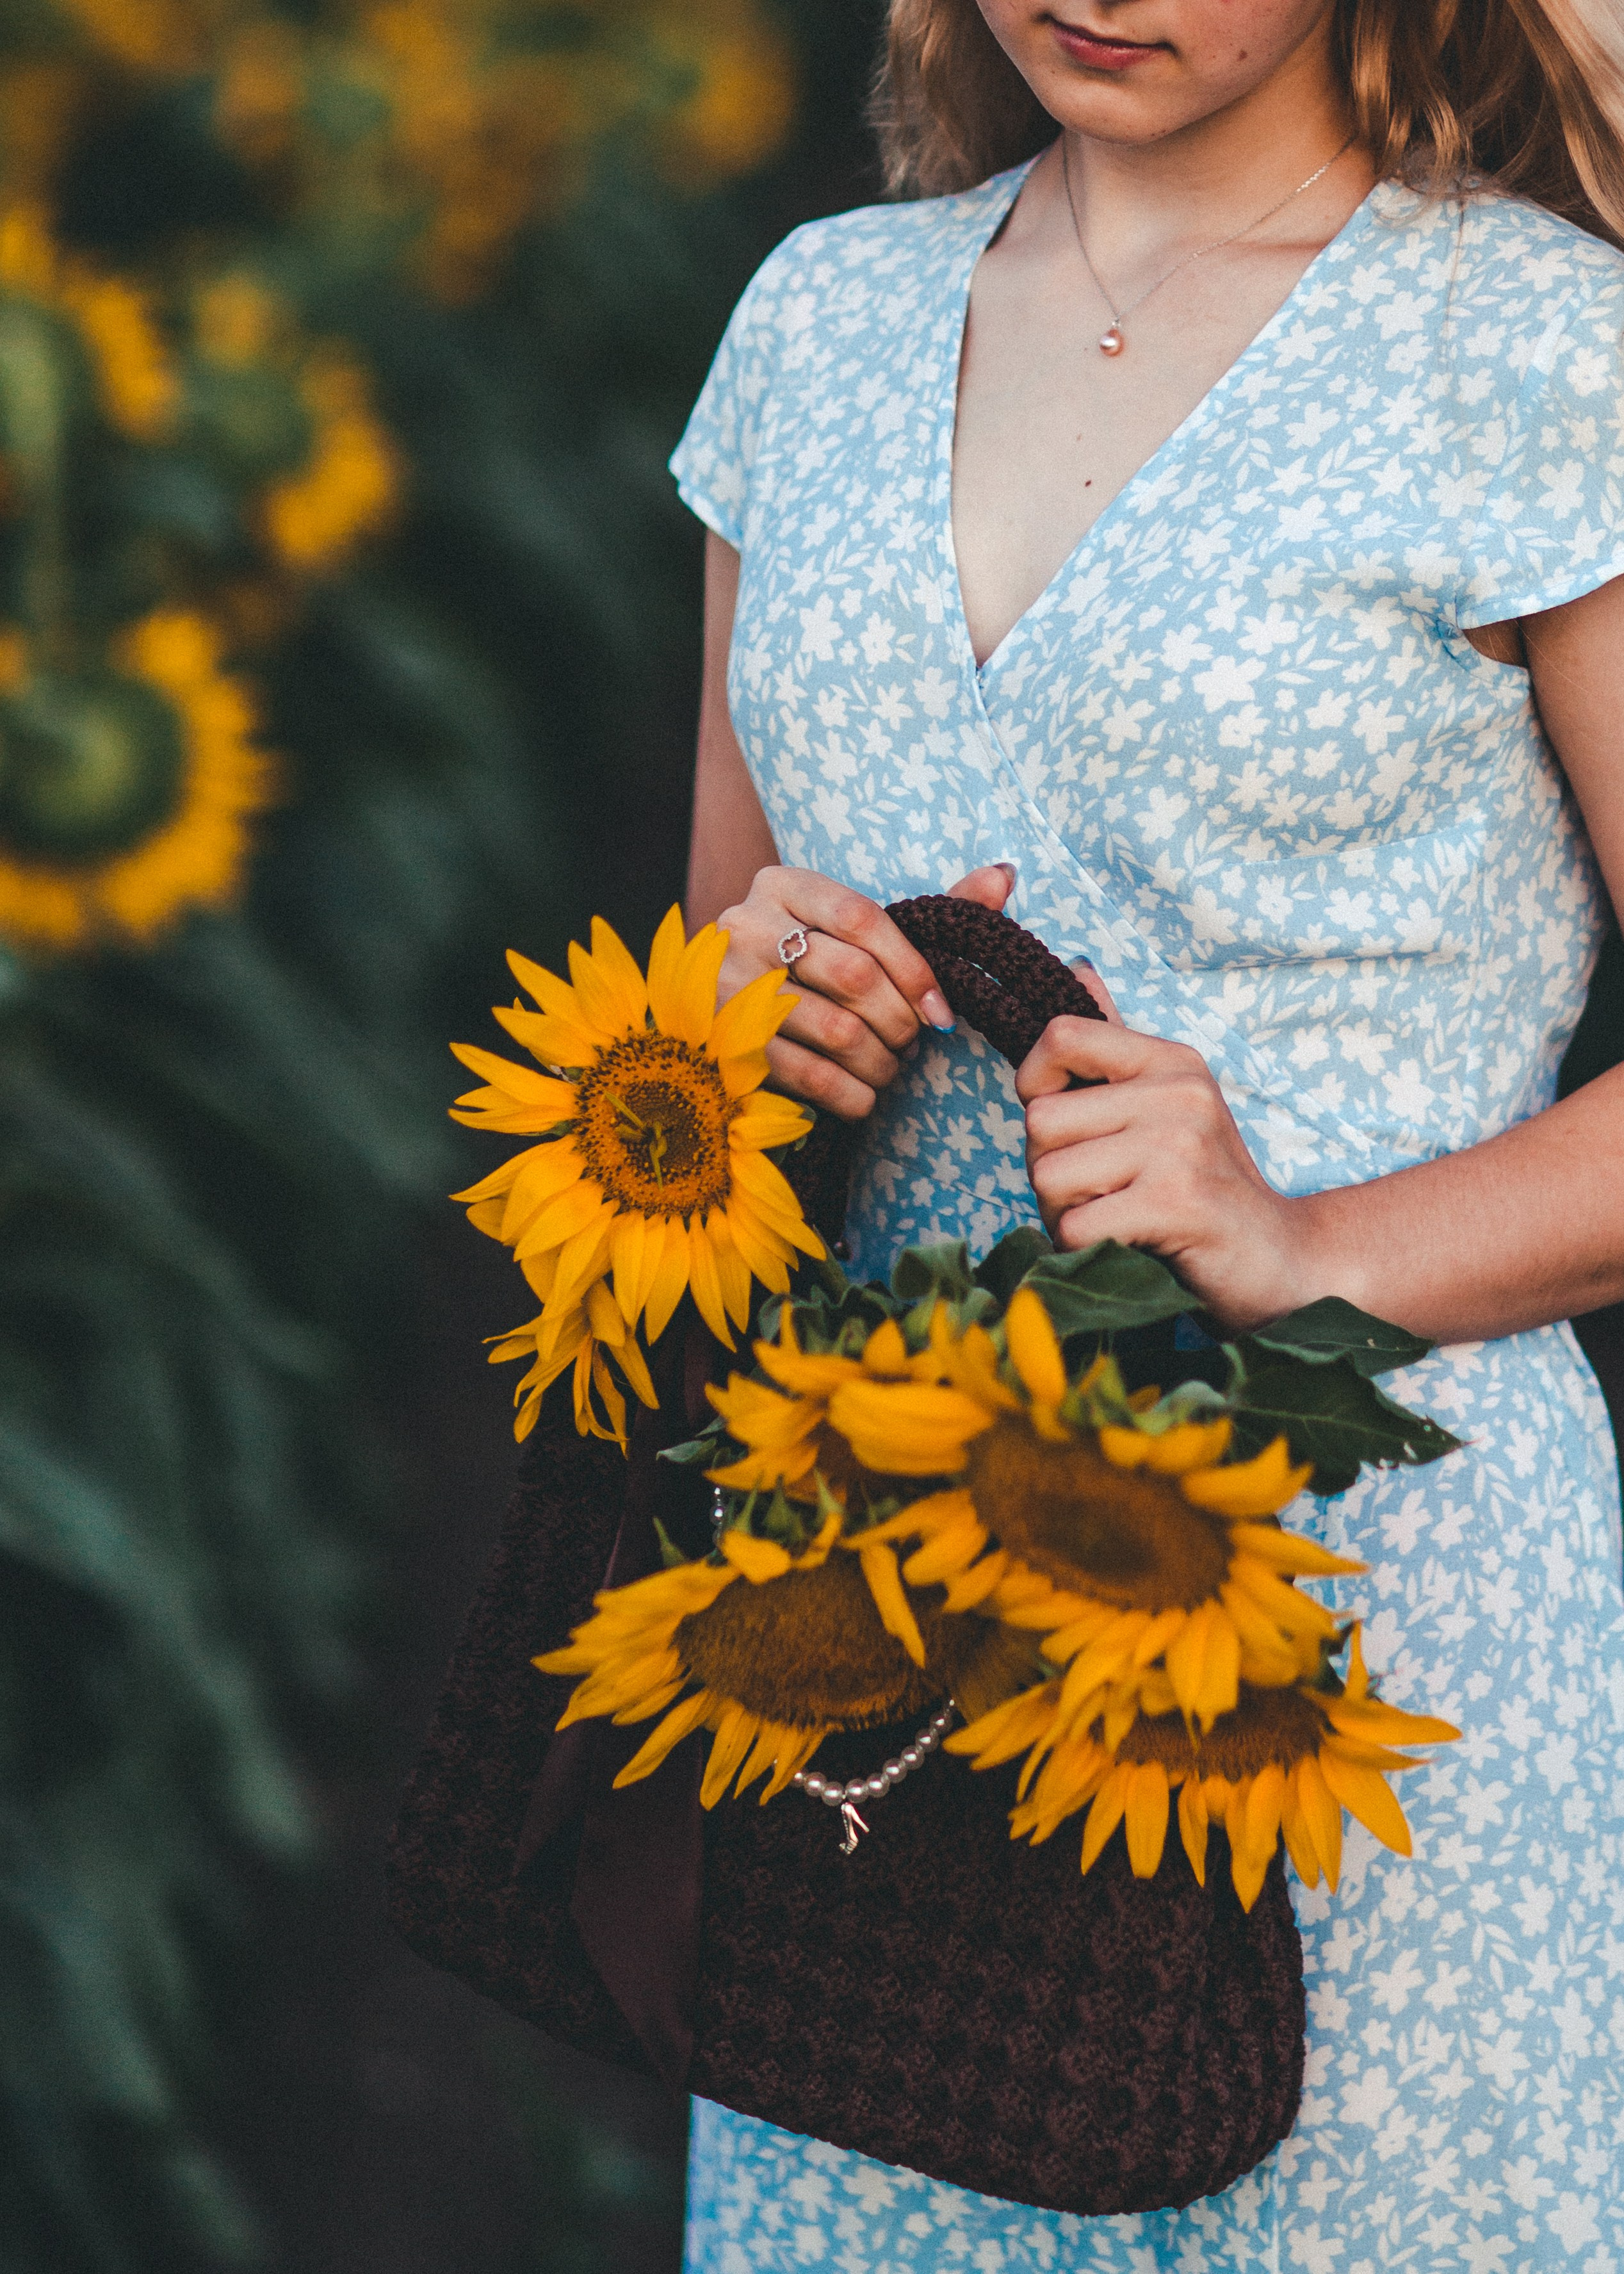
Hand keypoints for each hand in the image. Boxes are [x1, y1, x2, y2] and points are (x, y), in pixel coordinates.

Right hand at [715, 862, 1017, 1119]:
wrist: (719, 1011)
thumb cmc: (808, 969)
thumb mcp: (855, 934)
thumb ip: (926, 913)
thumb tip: (1003, 876)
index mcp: (782, 886)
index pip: (862, 918)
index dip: (914, 969)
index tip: (941, 1011)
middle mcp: (746, 926)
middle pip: (853, 976)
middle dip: (899, 1021)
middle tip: (912, 1041)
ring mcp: (728, 986)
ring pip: (836, 1031)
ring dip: (881, 1062)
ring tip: (889, 1067)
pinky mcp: (724, 1045)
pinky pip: (809, 1077)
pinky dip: (852, 1095)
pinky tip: (865, 1096)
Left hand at [1017, 1018, 1321, 1333]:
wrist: (1282, 1261)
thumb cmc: (1206, 1187)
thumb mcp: (1167, 1104)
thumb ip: (1114, 1045)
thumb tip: (1075, 968)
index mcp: (1170, 1061)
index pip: (1060, 1034)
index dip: (1035, 1082)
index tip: (1067, 1123)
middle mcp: (1177, 1092)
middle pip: (1039, 1121)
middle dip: (1050, 1170)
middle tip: (1101, 1192)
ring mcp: (1179, 1146)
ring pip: (1048, 1177)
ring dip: (1065, 1214)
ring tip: (1117, 1218)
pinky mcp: (1177, 1204)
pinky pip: (1076, 1226)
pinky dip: (1085, 1249)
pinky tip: (1129, 1245)